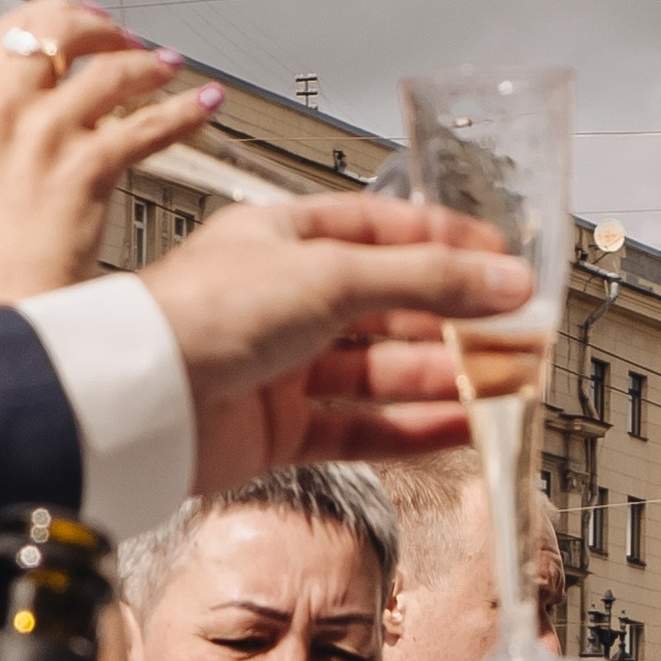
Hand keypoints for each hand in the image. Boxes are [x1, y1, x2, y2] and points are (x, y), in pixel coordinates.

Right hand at [0, 4, 228, 309]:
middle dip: (105, 29)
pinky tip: (202, 107)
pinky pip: (146, 127)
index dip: (62, 16)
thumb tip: (42, 101)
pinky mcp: (83, 170)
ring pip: (111, 73)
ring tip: (170, 69)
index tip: (89, 23)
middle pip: (60, 31)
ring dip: (150, 65)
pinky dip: (182, 113)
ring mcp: (41, 137)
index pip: (14, 27)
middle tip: (130, 41)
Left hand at [137, 195, 534, 487]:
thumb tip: (504, 280)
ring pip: (381, 371)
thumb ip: (427, 281)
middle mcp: (285, 300)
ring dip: (444, 376)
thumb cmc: (204, 313)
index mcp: (286, 238)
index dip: (445, 245)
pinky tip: (460, 424)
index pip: (382, 230)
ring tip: (503, 382)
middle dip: (455, 320)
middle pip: (390, 306)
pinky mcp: (281, 430)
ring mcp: (284, 367)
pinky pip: (362, 428)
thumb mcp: (332, 275)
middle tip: (516, 331)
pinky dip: (412, 428)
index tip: (501, 261)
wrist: (144, 396)